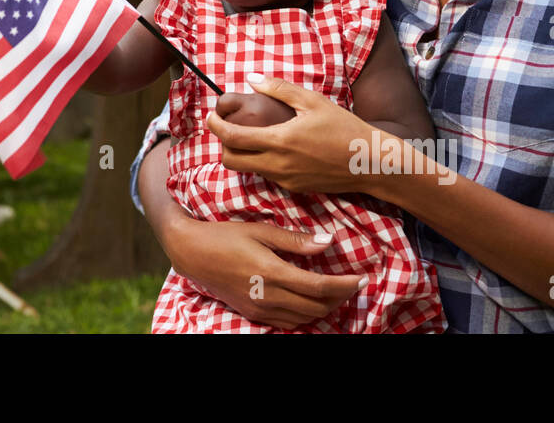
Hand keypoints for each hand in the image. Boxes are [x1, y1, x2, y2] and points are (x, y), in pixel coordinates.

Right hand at [163, 216, 365, 329]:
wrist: (192, 252)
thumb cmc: (225, 235)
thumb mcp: (260, 230)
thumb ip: (295, 240)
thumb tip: (328, 242)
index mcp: (272, 272)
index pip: (318, 287)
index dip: (344, 285)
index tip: (361, 278)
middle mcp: (268, 295)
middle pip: (316, 306)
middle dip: (340, 298)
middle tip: (353, 284)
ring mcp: (259, 308)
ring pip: (303, 319)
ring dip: (325, 309)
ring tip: (337, 293)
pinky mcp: (252, 313)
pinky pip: (287, 322)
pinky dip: (306, 315)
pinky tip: (310, 302)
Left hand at [209, 75, 378, 194]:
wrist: (369, 162)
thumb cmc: (343, 127)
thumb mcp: (311, 101)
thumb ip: (278, 88)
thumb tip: (251, 78)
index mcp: (279, 140)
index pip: (232, 138)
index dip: (215, 126)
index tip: (211, 116)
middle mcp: (278, 165)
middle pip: (231, 161)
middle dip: (223, 144)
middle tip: (228, 127)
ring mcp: (285, 180)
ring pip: (248, 170)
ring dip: (242, 154)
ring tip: (252, 134)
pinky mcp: (294, 188)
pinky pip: (267, 176)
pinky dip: (261, 162)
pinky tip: (276, 147)